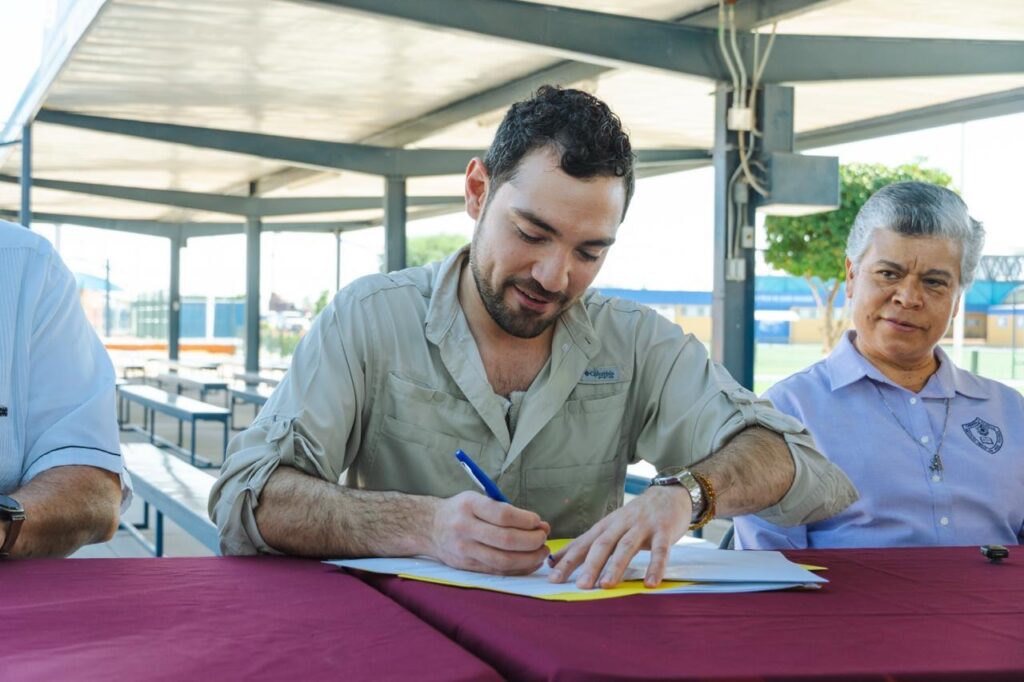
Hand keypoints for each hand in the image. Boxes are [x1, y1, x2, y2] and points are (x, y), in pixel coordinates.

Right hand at [429, 491, 550, 574]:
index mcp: (469, 505)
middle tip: (543, 537)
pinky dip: (519, 569)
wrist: (429, 527)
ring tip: (542, 551)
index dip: (526, 520)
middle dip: (532, 541)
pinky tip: (531, 563)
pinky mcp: (467, 567)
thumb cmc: (461, 510)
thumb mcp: (476, 498)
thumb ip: (504, 509)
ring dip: (529, 558)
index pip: (503, 515)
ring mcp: (465, 550)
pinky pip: (498, 572)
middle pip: (506, 540)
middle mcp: (464, 528)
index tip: (538, 521)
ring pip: (503, 561)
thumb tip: (537, 524)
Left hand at [547, 485, 690, 588]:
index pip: (583, 544)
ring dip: (615, 566)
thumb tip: (555, 561)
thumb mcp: (610, 526)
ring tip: (606, 585)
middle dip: (589, 565)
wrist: (670, 493)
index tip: (553, 578)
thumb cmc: (637, 516)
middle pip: (602, 545)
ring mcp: (643, 526)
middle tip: (579, 587)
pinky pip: (660, 550)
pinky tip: (650, 584)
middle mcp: (621, 524)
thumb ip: (587, 544)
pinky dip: (655, 567)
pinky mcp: (664, 530)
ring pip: (626, 546)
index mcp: (606, 525)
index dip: (568, 560)